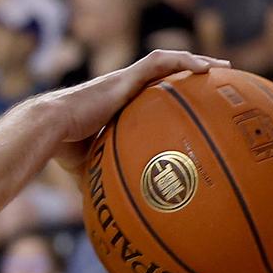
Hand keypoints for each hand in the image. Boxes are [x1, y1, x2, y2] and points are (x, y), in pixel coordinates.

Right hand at [50, 51, 228, 173]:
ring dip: (194, 60)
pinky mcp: (124, 76)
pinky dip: (183, 61)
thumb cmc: (65, 149)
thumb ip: (105, 178)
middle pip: (164, 72)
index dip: (173, 91)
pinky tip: (205, 68)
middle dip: (193, 71)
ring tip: (222, 67)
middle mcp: (123, 87)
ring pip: (165, 60)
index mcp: (117, 104)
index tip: (195, 99)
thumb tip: (110, 213)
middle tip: (220, 78)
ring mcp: (124, 79)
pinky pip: (159, 62)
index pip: (150, 91)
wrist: (50, 129)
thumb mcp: (91, 166)